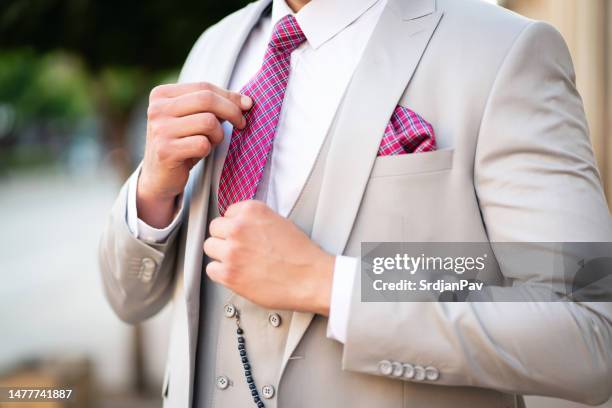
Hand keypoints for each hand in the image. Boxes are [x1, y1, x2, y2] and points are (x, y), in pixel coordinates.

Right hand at [137, 82, 252, 227]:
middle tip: (242, 124)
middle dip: (232, 111)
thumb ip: (213, 106)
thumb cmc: (181, 144)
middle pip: (207, 99)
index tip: (247, 105)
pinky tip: (199, 153)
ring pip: (208, 122)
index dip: (230, 96)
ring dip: (218, 135)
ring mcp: (159, 130)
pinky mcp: (165, 151)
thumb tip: (246, 101)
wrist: (159, 176)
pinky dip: (208, 149)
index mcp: (162, 95)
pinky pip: (202, 144)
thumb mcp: (193, 119)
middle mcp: (157, 109)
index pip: (204, 87)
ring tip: (210, 142)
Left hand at [203, 200, 334, 315]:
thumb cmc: (301, 254)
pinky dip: (221, 274)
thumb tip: (241, 225)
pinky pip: (211, 270)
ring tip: (238, 262)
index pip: (227, 213)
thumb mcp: (279, 222)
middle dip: (225, 238)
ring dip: (221, 254)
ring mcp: (232, 251)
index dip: (235, 225)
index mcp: (252, 211)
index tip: (242, 234)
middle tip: (239, 249)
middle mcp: (239, 227)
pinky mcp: (229, 274)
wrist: (311, 278)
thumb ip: (256, 221)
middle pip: (215, 229)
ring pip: (209, 247)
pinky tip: (237, 274)